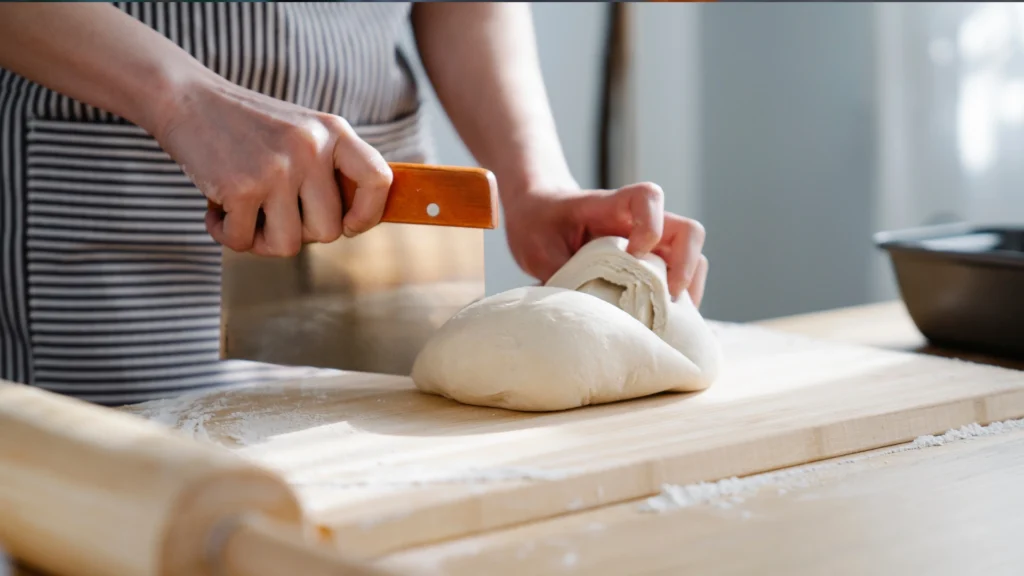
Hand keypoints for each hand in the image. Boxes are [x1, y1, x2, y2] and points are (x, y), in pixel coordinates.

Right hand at [150, 75, 391, 256]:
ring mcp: (277, 169)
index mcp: (333, 132)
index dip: (369, 213)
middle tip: (273, 210)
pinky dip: (227, 234)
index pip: (378, 180)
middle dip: (300, 232)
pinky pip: (243, 242)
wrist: (187, 99)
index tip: (349, 225)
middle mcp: (310, 149)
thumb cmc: (248, 128)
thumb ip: (330, 170)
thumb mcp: (302, 133)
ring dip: (262, 240)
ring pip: (288, 245)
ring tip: (246, 211)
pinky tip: (218, 209)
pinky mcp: (240, 188)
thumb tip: (353, 225)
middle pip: (328, 232)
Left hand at [503, 183, 708, 305]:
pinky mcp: (648, 266)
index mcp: (612, 206)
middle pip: (687, 232)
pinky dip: (677, 302)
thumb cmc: (539, 223)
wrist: (538, 215)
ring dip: (688, 288)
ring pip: (692, 258)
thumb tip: (577, 314)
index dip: (650, 225)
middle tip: (669, 297)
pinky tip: (661, 323)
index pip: (648, 198)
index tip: (634, 254)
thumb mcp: (537, 247)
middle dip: (686, 266)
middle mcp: (639, 223)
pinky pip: (679, 280)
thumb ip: (558, 274)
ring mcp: (649, 244)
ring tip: (672, 320)